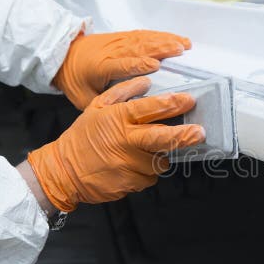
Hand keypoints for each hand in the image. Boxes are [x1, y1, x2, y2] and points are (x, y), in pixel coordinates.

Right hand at [28, 76, 204, 211]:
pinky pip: (150, 177)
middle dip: (184, 135)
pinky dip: (146, 172)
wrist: (63, 172)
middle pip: (161, 137)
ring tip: (140, 153)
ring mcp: (127, 164)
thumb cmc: (82, 138)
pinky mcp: (130, 183)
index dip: (171, 104)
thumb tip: (145, 80)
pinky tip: (130, 167)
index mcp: (117, 119)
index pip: (148, 109)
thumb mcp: (96, 107)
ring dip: (158, 157)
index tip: (188, 100)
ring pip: (159, 160)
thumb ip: (122, 92)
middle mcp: (124, 141)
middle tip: (199, 133)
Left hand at [53, 30, 191, 109]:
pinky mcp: (123, 37)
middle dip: (160, 49)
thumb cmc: (75, 78)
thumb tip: (127, 116)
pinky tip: (175, 39)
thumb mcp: (84, 99)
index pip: (121, 65)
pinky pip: (144, 35)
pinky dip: (161, 36)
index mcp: (101, 67)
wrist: (62, 54)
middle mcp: (112, 52)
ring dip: (165, 41)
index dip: (137, 65)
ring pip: (144, 39)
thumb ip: (107, 105)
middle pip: (138, 48)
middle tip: (180, 52)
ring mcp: (119, 42)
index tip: (154, 66)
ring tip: (184, 45)